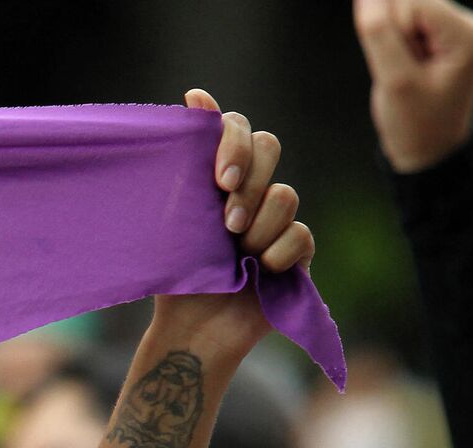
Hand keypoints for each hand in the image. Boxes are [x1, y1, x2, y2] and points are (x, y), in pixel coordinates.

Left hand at [150, 90, 315, 364]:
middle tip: (225, 223)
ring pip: (285, 195)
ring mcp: (276, 218)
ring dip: (257, 228)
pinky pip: (301, 235)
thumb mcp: (171, 215)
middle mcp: (249, 189)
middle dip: (248, 183)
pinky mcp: (297, 251)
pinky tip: (258, 272)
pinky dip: (277, 254)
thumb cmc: (174, 272)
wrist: (190, 328)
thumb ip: (185, 160)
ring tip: (235, 255)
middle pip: (271, 146)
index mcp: (216, 175)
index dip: (234, 143)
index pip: (238, 127)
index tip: (218, 179)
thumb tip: (196, 94)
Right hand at [355, 0, 472, 172]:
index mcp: (467, 36)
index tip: (397, 63)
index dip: (390, 28)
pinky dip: (394, 40)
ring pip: (403, 9)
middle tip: (401, 68)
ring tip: (403, 68)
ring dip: (392, 37)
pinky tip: (404, 63)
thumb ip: (378, 33)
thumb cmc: (416, 123)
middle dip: (392, 32)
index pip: (413, 3)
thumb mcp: (394, 81)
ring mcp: (454, 29)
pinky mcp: (439, 35)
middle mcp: (467, 26)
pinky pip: (403, 20)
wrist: (428, 150)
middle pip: (409, 2)